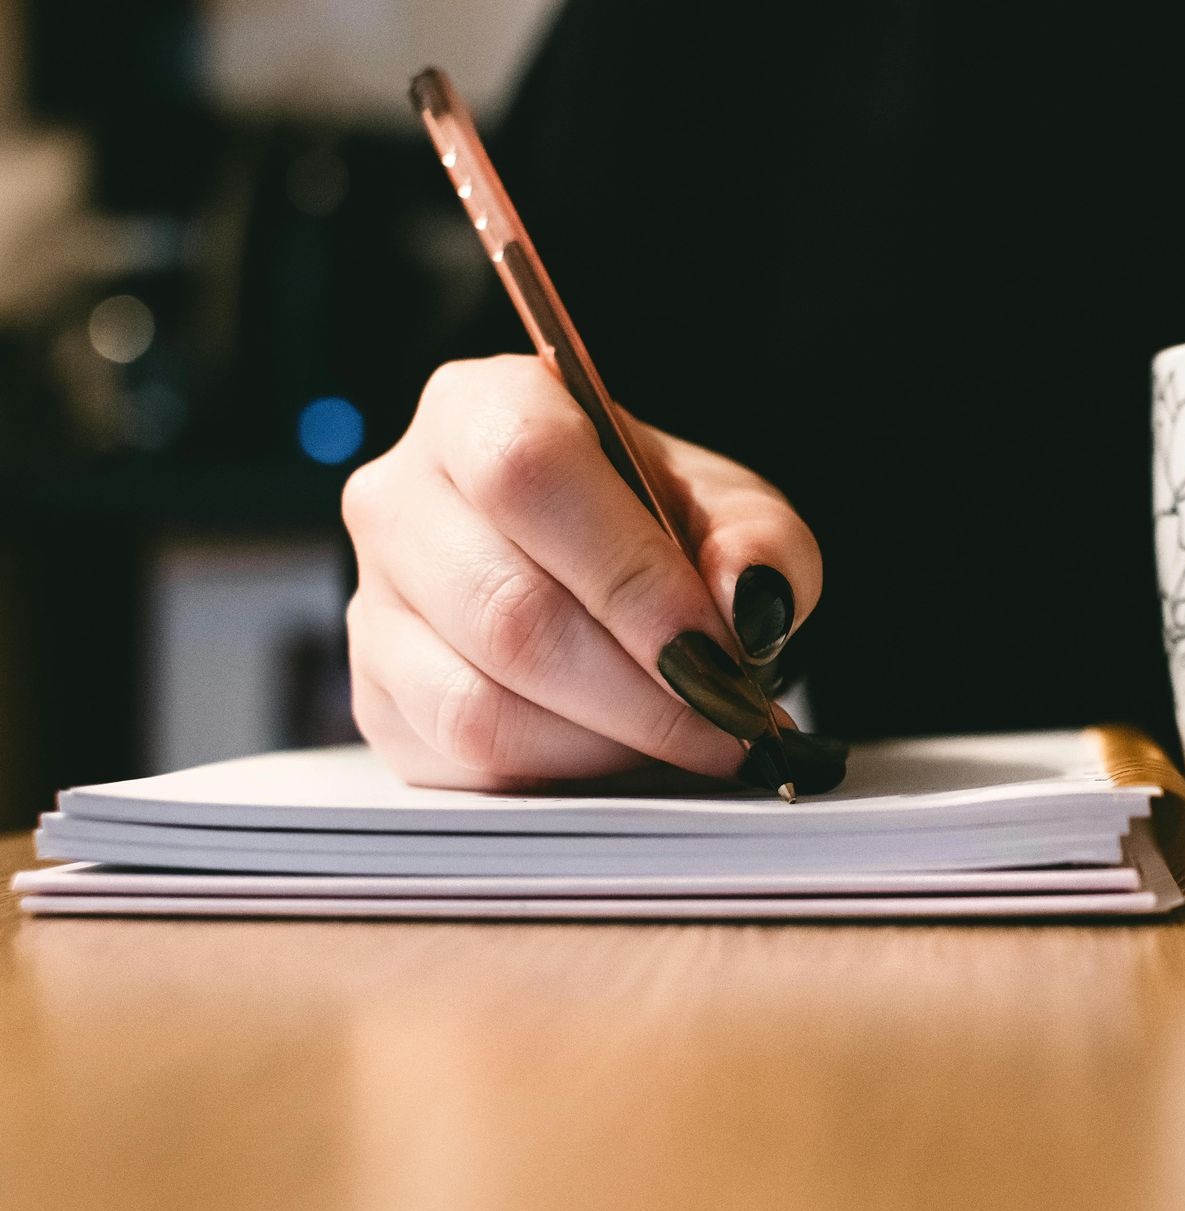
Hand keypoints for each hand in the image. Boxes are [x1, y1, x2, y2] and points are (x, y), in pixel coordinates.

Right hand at [342, 354, 822, 789]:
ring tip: (687, 740)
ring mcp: (372, 604)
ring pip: (477, 705)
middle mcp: (399, 499)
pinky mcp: (375, 698)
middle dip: (641, 692)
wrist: (596, 568)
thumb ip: (760, 545)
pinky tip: (621, 753)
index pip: (529, 476)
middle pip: (507, 611)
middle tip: (729, 723)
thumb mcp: (732, 512)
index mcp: (480, 409)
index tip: (718, 652)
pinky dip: (560, 774)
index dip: (629, 577)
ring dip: (606, 743)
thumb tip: (746, 600)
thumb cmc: (658, 526)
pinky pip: (462, 762)